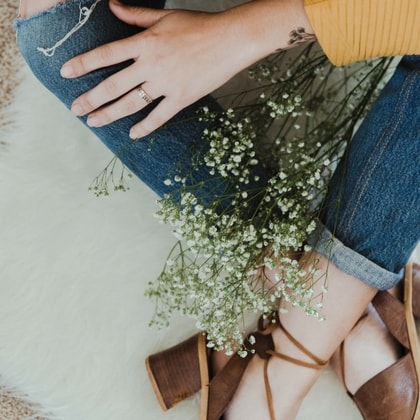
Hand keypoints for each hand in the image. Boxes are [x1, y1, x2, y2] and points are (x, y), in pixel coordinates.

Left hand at [61, 0, 257, 138]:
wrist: (230, 40)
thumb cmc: (199, 26)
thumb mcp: (165, 16)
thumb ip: (136, 15)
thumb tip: (111, 6)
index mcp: (145, 42)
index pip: (107, 55)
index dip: (84, 64)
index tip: (66, 73)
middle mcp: (151, 65)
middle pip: (114, 85)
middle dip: (91, 98)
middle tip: (75, 109)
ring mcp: (166, 84)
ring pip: (132, 103)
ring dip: (109, 114)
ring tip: (93, 122)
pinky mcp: (181, 98)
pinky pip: (159, 116)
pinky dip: (145, 126)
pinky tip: (132, 134)